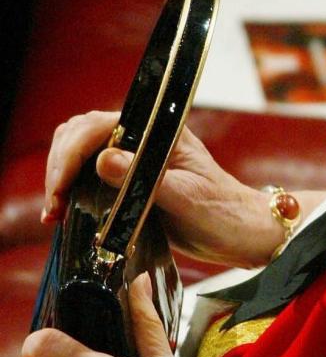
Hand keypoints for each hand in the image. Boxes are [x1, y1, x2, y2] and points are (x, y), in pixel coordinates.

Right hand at [43, 110, 283, 266]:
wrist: (238, 231)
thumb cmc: (221, 211)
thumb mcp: (186, 196)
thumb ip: (145, 179)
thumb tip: (103, 160)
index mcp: (160, 130)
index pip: (100, 126)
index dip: (73, 154)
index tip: (61, 188)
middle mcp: (143, 138)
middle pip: (82, 133)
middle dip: (61, 165)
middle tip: (55, 205)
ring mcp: (133, 158)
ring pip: (80, 151)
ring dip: (61, 177)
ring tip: (56, 213)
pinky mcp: (127, 180)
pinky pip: (88, 175)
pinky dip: (70, 190)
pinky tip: (63, 215)